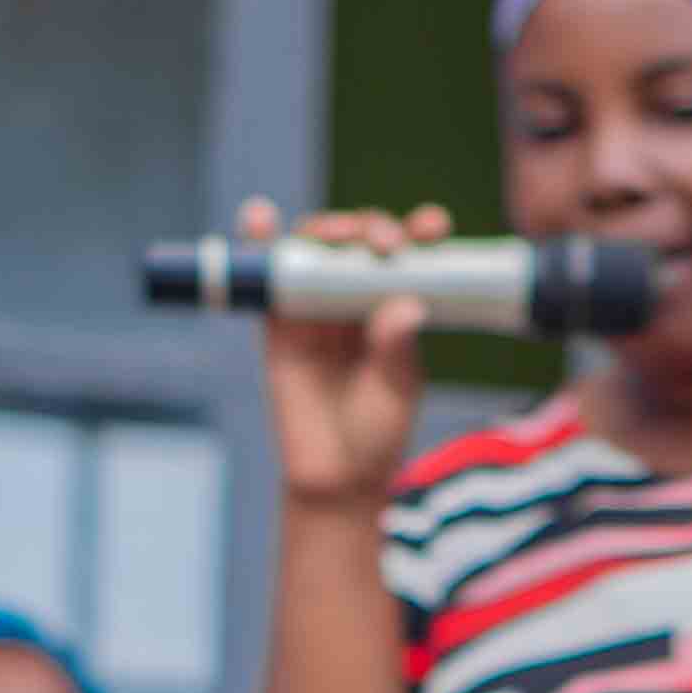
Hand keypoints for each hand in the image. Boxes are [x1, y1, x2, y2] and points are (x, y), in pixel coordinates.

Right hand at [246, 198, 444, 514]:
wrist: (334, 474)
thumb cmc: (376, 430)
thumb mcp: (397, 389)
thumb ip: (397, 348)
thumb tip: (403, 304)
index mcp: (396, 301)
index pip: (410, 253)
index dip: (419, 231)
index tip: (432, 230)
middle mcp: (356, 294)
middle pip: (359, 240)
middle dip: (372, 229)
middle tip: (384, 246)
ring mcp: (315, 304)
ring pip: (315, 248)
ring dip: (323, 229)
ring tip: (332, 236)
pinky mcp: (277, 320)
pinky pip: (266, 275)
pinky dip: (259, 241)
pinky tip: (260, 218)